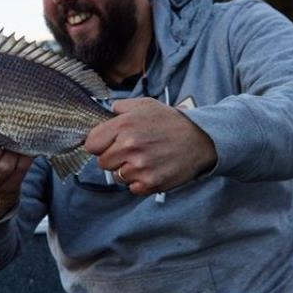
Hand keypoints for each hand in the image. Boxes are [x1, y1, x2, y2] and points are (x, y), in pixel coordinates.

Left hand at [84, 97, 216, 195]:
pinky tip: (152, 169)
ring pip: (117, 176)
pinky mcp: (150, 183)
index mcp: (124, 125)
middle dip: (113, 158)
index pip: (91, 144)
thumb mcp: (146, 105)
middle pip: (102, 162)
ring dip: (126, 171)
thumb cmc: (172, 122)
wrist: (201, 139)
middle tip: (131, 152)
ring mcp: (140, 167)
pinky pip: (132, 188)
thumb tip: (107, 111)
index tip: (108, 144)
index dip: (99, 144)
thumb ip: (122, 107)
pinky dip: (139, 182)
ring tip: (144, 160)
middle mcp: (129, 146)